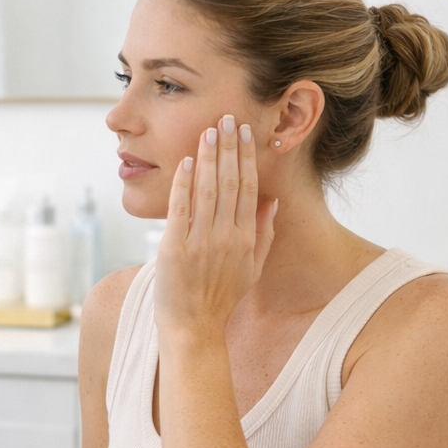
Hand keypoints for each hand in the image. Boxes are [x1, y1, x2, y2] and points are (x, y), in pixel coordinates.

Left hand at [153, 114, 277, 336]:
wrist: (193, 329)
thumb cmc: (220, 300)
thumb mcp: (251, 269)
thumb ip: (263, 235)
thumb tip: (271, 202)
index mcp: (246, 240)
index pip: (250, 189)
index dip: (248, 158)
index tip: (246, 133)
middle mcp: (227, 238)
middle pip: (232, 183)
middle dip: (230, 148)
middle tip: (228, 118)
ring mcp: (201, 243)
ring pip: (209, 191)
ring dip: (210, 158)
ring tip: (210, 131)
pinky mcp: (175, 249)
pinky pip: (181, 209)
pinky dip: (185, 184)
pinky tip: (188, 162)